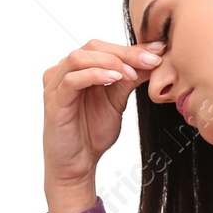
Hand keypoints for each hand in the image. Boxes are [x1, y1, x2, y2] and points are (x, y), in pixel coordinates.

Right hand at [41, 38, 163, 198]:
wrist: (78, 164)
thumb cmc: (92, 133)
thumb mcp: (117, 101)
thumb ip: (130, 79)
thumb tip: (153, 58)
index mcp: (79, 69)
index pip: (105, 48)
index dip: (133, 48)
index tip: (159, 50)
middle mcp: (64, 71)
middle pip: (93, 47)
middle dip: (125, 53)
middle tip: (150, 61)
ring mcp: (56, 84)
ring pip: (80, 57)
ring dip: (110, 62)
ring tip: (131, 74)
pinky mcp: (54, 101)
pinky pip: (72, 80)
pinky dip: (95, 75)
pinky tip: (115, 79)